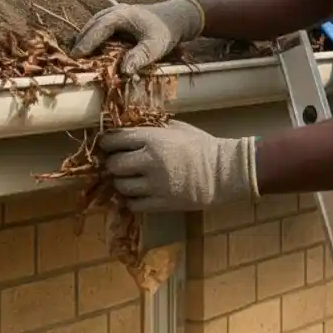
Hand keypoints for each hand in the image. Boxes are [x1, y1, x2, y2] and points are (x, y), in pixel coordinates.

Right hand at [70, 0, 204, 74]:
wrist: (175, 17)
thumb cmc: (165, 31)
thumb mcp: (155, 46)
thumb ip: (140, 57)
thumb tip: (124, 71)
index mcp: (121, 15)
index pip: (98, 29)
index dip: (86, 43)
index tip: (75, 57)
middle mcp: (114, 11)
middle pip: (91, 26)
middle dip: (80, 42)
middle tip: (70, 60)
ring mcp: (113, 13)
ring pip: (92, 25)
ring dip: (84, 40)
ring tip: (76, 57)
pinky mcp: (115, 18)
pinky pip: (98, 27)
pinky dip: (92, 37)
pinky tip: (90, 51)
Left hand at [98, 119, 258, 211]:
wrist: (224, 172)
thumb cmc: (202, 146)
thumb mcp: (178, 128)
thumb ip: (153, 127)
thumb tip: (130, 128)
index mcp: (153, 139)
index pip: (114, 140)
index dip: (107, 143)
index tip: (109, 145)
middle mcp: (149, 161)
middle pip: (113, 165)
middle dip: (114, 163)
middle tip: (121, 163)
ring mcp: (154, 185)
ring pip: (121, 186)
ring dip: (122, 182)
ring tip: (131, 179)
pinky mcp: (161, 203)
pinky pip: (133, 204)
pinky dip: (132, 199)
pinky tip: (140, 193)